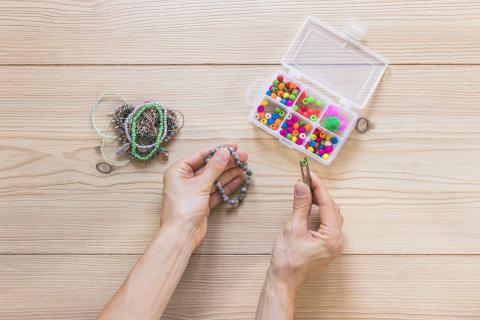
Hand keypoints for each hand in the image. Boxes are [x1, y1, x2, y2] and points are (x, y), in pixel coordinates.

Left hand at [160, 144, 247, 247]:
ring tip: (244, 166)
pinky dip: (227, 185)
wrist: (181, 235)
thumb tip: (224, 152)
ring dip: (229, 173)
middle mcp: (185, 180)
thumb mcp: (200, 185)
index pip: (201, 156)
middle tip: (243, 157)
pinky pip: (217, 190)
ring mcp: (195, 191)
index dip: (218, 150)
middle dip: (226, 162)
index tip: (232, 146)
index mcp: (178, 171)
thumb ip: (214, 168)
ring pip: (215, 179)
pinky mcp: (203, 202)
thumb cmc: (182, 210)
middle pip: (210, 167)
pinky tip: (239, 179)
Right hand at [269, 173, 343, 293]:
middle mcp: (337, 240)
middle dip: (319, 192)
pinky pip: (328, 223)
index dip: (318, 187)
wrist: (284, 281)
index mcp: (332, 236)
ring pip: (331, 215)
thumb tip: (302, 186)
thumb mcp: (293, 228)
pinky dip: (320, 212)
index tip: (309, 174)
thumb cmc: (287, 261)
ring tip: (307, 191)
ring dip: (321, 201)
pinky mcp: (327, 246)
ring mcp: (333, 244)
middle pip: (332, 208)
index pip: (327, 204)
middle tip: (306, 180)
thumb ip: (300, 205)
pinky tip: (310, 206)